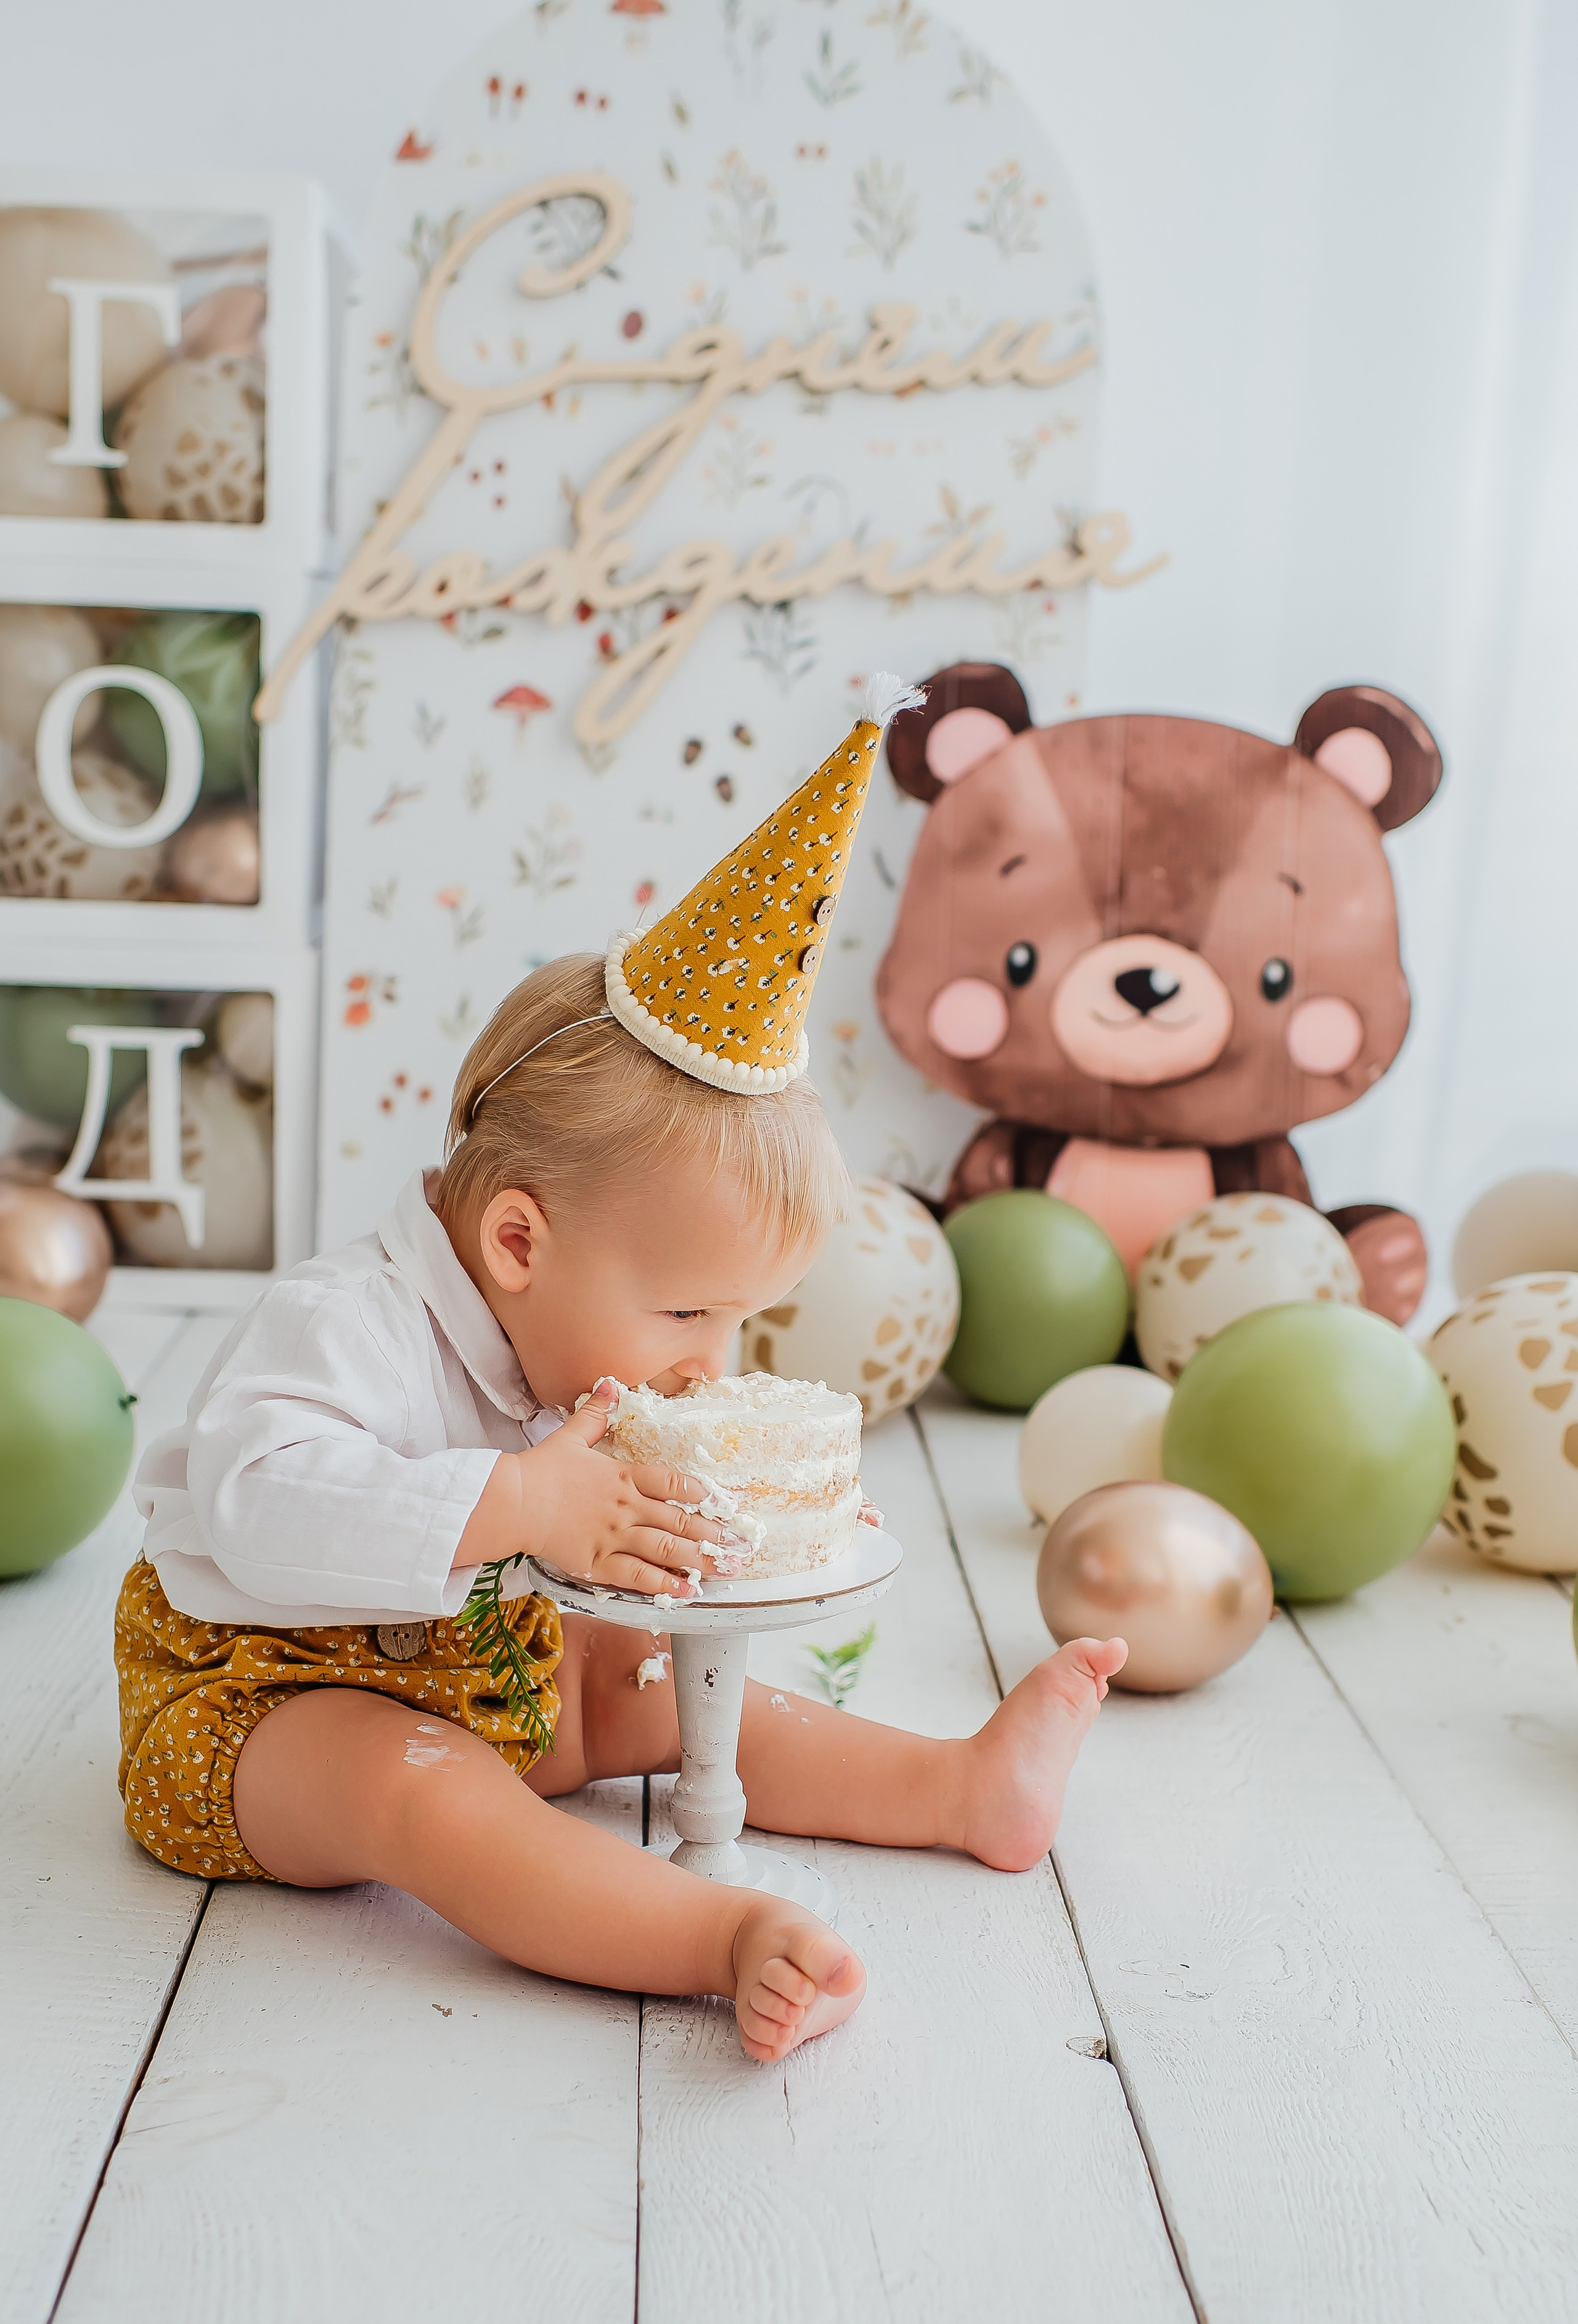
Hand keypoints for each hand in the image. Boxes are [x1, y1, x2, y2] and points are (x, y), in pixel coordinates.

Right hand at [458, 1379, 727, 1596]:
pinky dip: (665, 1584)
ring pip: (666, 1549)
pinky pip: (639, 1575)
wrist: (514, 1501)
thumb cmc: (540, 1469)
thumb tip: (609, 1383)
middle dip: (713, 1534)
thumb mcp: (571, 1435)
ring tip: (724, 1569)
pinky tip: (687, 1591)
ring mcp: (615, 1536)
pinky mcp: (598, 1563)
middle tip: (740, 1545)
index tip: (720, 1503)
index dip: (700, 1493)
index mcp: (623, 1475)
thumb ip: (595, 1413)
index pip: (673, 1482)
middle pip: (679, 1520)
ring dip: (699, 1560)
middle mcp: (626, 1506)